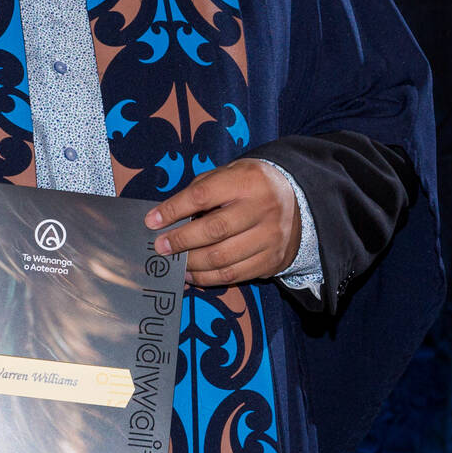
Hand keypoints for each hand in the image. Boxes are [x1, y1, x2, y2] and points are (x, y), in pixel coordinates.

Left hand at [145, 159, 299, 286]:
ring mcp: (269, 238)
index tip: (152, 221)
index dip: (174, 210)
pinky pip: (233, 275)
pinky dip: (207, 278)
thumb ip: (202, 189)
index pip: (203, 195)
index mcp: (247, 181)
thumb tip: (167, 215)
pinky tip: (191, 274)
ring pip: (222, 258)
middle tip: (160, 247)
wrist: (299, 201)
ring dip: (191, 264)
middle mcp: (262, 209)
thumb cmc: (251, 186)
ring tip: (173, 263)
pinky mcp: (271, 261)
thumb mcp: (230, 174)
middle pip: (214, 230)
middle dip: (181, 241)